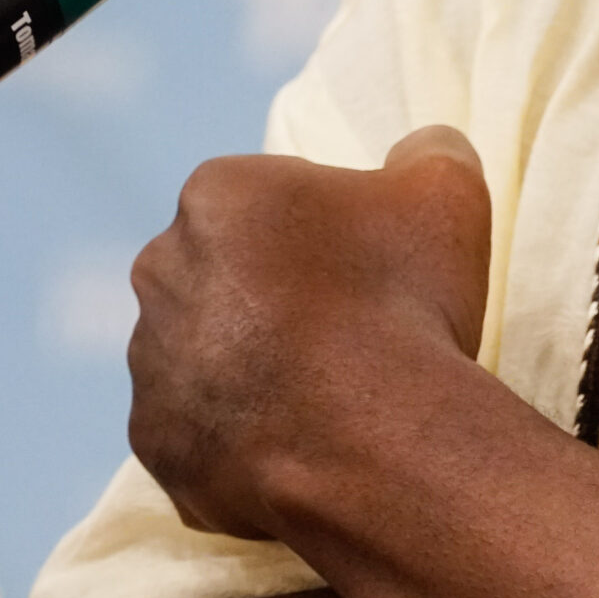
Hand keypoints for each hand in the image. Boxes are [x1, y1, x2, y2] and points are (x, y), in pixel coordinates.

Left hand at [127, 125, 493, 540]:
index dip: (329, 239)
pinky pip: (201, 435)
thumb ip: (428, 153)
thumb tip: (420, 148)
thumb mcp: (448, 193)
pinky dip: (241, 441)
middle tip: (352, 338)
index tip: (372, 277)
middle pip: (226, 278)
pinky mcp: (157, 441)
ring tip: (329, 402)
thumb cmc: (406, 305)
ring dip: (252, 371)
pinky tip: (302, 449)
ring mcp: (150, 363)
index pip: (273, 204)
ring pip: (206, 358)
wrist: (377, 442)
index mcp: (217, 195)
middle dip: (274, 302)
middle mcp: (161, 270)